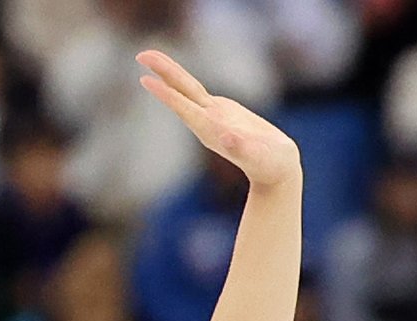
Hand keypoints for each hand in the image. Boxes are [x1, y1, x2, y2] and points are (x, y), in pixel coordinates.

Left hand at [135, 49, 302, 188]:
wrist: (276, 172)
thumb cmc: (270, 165)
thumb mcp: (259, 156)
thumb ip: (242, 148)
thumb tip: (227, 137)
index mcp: (211, 130)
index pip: (184, 107)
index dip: (166, 93)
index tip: (145, 79)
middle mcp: (207, 122)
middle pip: (181, 92)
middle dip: (162, 72)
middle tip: (140, 54)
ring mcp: (213, 117)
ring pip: (187, 90)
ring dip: (169, 74)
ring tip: (151, 57)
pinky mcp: (221, 113)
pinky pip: (197, 94)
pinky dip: (183, 84)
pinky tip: (174, 78)